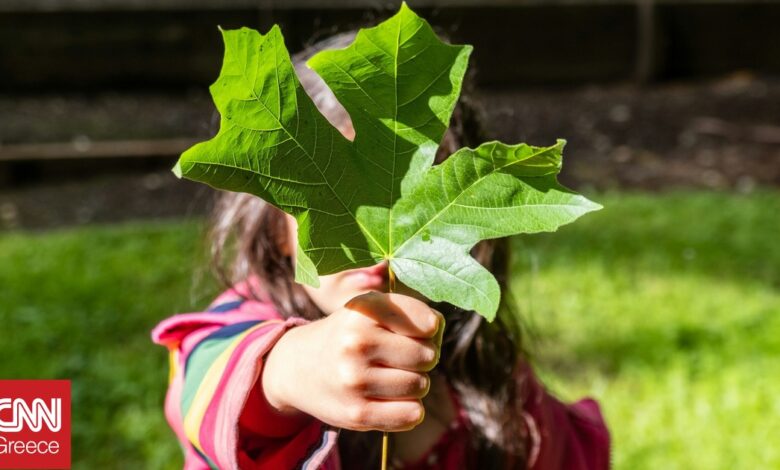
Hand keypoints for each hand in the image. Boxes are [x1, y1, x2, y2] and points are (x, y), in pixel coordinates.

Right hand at [261, 291, 443, 431]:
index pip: (428, 323)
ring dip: (415, 383)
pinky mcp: (357, 413)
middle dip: (423, 357)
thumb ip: (411, 313)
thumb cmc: (350, 334)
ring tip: (391, 376)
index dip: (429, 329)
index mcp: (364, 310)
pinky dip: (410, 409)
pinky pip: (411, 414)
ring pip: (421, 385)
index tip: (415, 332)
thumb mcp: (371, 308)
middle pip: (428, 356)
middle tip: (401, 357)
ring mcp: (355, 379)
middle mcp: (357, 342)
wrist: (298, 367)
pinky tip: (392, 399)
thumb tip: (437, 329)